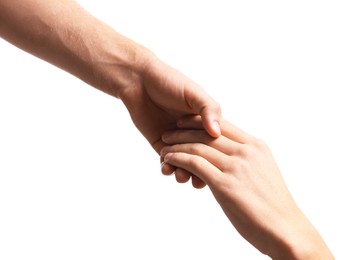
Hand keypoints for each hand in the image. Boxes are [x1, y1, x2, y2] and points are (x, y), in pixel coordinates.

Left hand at [119, 54, 220, 183]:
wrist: (139, 81)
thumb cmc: (170, 82)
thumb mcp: (194, 93)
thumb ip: (208, 110)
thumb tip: (217, 133)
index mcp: (205, 121)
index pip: (215, 144)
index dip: (217, 157)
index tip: (219, 170)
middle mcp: (193, 133)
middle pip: (201, 158)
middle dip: (200, 172)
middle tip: (198, 182)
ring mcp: (176, 140)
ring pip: (184, 163)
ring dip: (184, 172)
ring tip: (181, 176)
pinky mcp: (160, 144)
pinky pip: (167, 161)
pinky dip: (167, 168)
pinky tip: (166, 168)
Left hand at [160, 118, 332, 258]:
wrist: (286, 230)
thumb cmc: (272, 205)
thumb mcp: (261, 172)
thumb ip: (244, 160)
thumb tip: (224, 158)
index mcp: (256, 146)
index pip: (223, 125)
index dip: (200, 121)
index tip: (184, 121)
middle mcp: (247, 152)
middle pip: (208, 133)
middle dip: (183, 130)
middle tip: (167, 132)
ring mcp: (236, 167)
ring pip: (199, 147)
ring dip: (177, 145)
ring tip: (164, 146)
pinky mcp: (225, 184)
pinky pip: (195, 164)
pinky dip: (179, 159)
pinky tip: (169, 159)